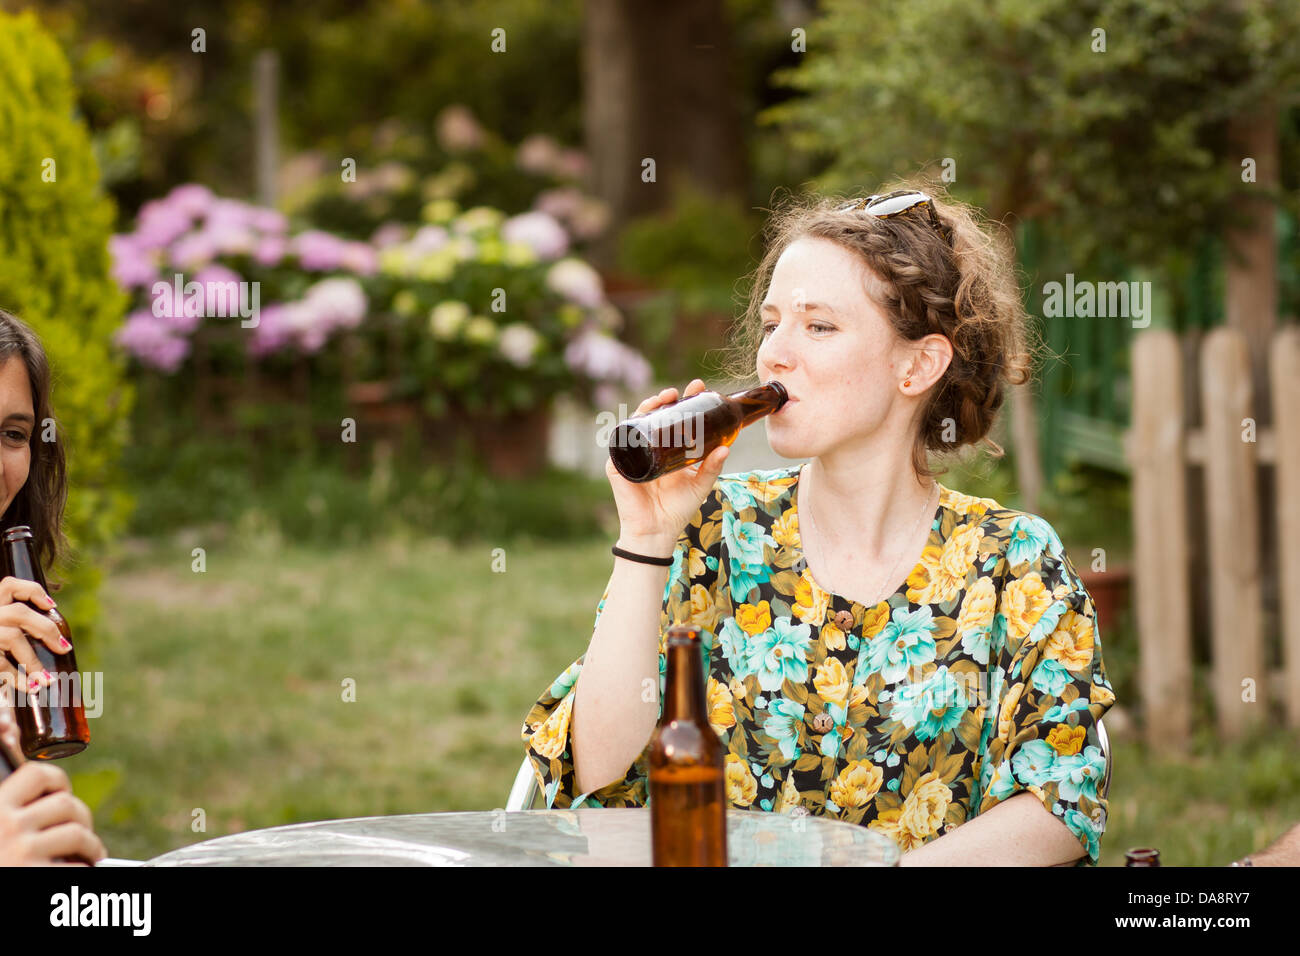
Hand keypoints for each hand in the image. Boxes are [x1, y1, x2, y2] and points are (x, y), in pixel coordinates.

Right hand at [0, 577, 64, 695]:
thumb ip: (16, 626)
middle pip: (19, 613)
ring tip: (47, 680)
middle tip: (64, 647)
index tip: (51, 605)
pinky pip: (0, 664)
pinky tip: (30, 687)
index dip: (32, 591)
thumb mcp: (1, 627)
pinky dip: (18, 678)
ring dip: (33, 661)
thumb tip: (56, 640)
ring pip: (12, 637)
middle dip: (46, 629)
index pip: (9, 585)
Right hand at [0, 706, 104, 865]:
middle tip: (81, 831)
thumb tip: (14, 733)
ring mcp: (22, 852)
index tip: (61, 793)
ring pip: (77, 832)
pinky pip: (77, 866)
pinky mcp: (38, 877)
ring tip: (88, 853)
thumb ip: (9, 800)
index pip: (37, 774)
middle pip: (66, 804)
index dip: (57, 781)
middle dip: (80, 817)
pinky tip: (79, 874)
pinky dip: (85, 871)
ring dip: (90, 844)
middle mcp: (6, 826)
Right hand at [606, 379, 730, 551]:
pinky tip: (638, 417)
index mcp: (668, 449)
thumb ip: (712, 467)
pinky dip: (627, 428)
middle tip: (678, 393)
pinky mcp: (618, 465)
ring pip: (636, 422)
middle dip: (665, 399)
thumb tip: (726, 448)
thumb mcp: (700, 484)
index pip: (675, 418)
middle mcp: (649, 448)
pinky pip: (620, 442)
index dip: (685, 402)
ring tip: (661, 399)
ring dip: (646, 406)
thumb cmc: (678, 509)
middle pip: (655, 415)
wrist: (657, 532)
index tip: (698, 387)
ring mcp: (632, 454)